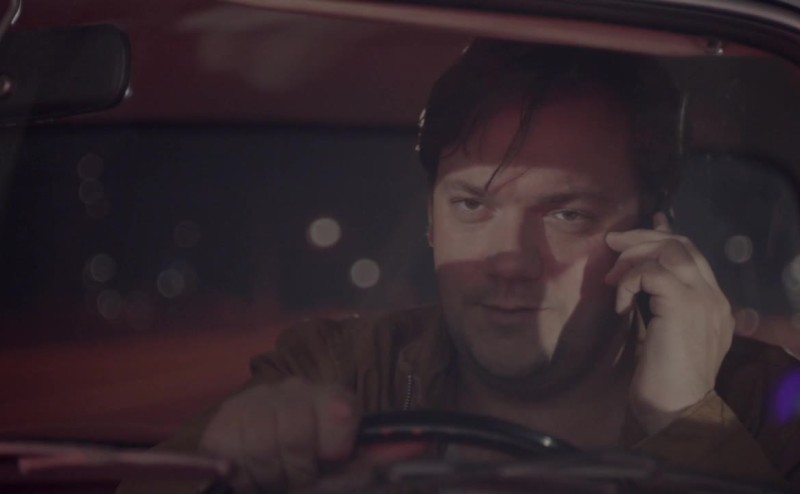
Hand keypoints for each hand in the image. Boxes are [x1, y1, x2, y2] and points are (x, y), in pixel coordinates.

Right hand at [200, 378, 360, 492]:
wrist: (249, 462)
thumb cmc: (303, 467)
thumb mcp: (338, 468)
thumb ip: (369, 460)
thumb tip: (412, 448)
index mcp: (328, 397)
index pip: (341, 409)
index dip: (335, 444)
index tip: (330, 459)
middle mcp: (292, 390)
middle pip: (298, 432)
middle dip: (299, 468)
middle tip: (297, 475)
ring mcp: (255, 401)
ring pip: (265, 443)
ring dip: (272, 474)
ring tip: (273, 475)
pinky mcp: (223, 419)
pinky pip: (236, 452)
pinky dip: (246, 476)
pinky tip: (250, 473)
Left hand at [605, 212, 734, 434]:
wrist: (676, 410)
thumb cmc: (663, 380)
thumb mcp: (661, 333)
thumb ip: (657, 301)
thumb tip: (638, 275)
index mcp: (713, 304)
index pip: (692, 254)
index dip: (663, 236)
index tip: (638, 230)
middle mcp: (714, 298)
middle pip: (682, 245)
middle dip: (643, 237)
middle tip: (612, 242)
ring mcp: (703, 301)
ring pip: (670, 251)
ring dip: (633, 258)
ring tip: (613, 279)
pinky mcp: (683, 307)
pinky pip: (652, 273)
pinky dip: (630, 281)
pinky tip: (620, 305)